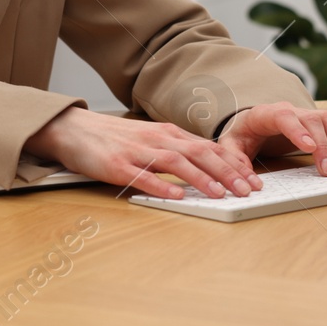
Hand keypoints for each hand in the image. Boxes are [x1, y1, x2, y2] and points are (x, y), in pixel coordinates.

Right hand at [24, 107, 264, 200]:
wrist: (73, 129)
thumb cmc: (114, 138)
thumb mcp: (150, 138)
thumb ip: (176, 150)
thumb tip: (209, 166)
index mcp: (168, 134)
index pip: (209, 147)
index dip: (234, 163)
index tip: (253, 179)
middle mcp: (157, 139)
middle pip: (199, 153)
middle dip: (228, 172)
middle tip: (249, 190)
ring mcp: (137, 152)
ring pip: (176, 163)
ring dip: (202, 179)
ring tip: (221, 194)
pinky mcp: (117, 165)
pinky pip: (142, 176)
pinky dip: (160, 186)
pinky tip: (175, 196)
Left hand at [217, 102, 326, 176]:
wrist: (252, 123)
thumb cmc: (243, 134)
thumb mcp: (230, 145)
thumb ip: (234, 159)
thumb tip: (246, 179)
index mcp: (266, 114)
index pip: (284, 116)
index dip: (298, 130)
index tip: (308, 148)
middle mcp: (291, 110)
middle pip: (313, 119)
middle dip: (323, 145)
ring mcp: (307, 114)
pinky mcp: (320, 122)